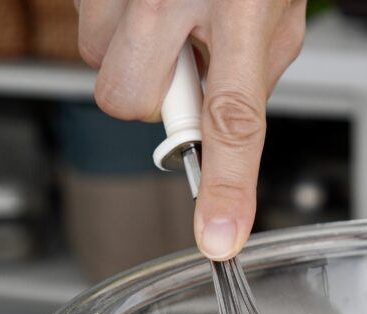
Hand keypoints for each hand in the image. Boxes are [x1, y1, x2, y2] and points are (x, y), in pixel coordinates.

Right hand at [76, 0, 306, 259]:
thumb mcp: (279, 14)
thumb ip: (254, 75)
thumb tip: (222, 130)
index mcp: (240, 8)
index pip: (234, 118)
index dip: (227, 185)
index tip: (219, 237)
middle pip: (128, 100)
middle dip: (155, 100)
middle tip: (184, 64)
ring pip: (101, 65)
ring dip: (135, 59)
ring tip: (170, 18)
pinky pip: (86, 27)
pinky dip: (116, 25)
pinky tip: (150, 0)